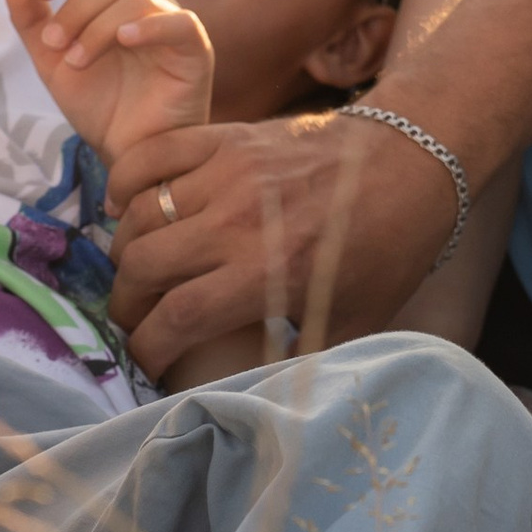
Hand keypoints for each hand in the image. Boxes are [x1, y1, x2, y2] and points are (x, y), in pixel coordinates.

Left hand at [7, 0, 213, 167]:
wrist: (127, 154)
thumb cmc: (99, 106)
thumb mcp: (52, 64)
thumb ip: (31, 22)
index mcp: (113, 1)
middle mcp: (146, 4)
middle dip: (75, 8)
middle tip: (53, 44)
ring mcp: (172, 23)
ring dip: (98, 27)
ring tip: (77, 62)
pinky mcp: (195, 49)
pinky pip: (179, 22)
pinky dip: (150, 25)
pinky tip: (124, 40)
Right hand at [102, 111, 455, 377]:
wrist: (407, 162)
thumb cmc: (383, 249)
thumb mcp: (351, 320)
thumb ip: (299, 357)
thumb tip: (255, 395)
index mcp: (266, 272)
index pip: (176, 318)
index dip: (147, 347)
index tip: (146, 360)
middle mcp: (236, 221)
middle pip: (144, 266)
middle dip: (127, 305)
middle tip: (135, 319)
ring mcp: (225, 172)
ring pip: (139, 216)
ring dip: (126, 251)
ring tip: (137, 271)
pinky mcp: (224, 137)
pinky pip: (150, 155)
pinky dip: (125, 183)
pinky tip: (125, 208)